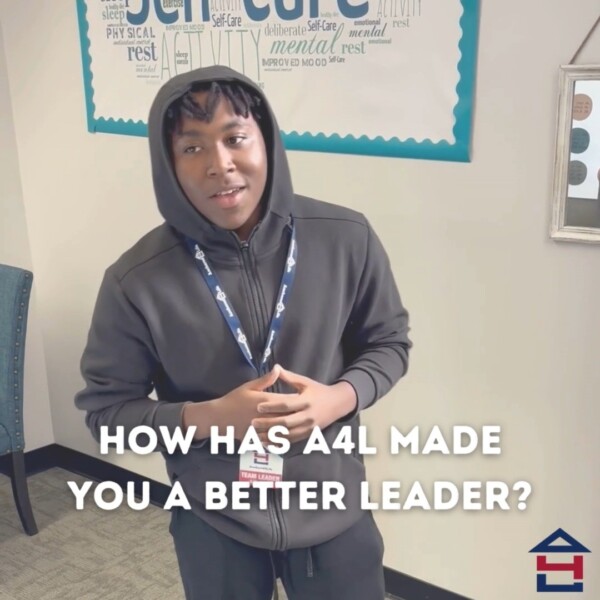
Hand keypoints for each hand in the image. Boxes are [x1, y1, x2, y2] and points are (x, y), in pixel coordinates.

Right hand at [182, 365, 297, 439]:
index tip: (308, 398)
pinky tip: (290, 439)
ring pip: (282, 431)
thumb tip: (278, 368)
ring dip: (293, 429)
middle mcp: (265, 415)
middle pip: (287, 416)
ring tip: (304, 427)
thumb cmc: (234, 399)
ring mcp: (261, 428)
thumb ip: (266, 379)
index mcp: (265, 401)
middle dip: (299, 415)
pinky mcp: (257, 438)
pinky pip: (273, 441)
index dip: (298, 400)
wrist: (219, 417)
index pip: (287, 400)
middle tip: (309, 413)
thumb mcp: (249, 386)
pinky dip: (282, 441)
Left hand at [251, 367, 356, 443]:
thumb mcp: (305, 382)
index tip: (258, 406)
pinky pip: (292, 441)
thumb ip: (289, 377)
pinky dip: (279, 444)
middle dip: (268, 423)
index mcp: (306, 400)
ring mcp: (309, 427)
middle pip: (285, 422)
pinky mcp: (308, 435)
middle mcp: (308, 416)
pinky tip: (268, 444)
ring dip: (271, 436)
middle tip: (253, 423)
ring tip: (256, 436)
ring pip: (288, 435)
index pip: (286, 404)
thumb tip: (275, 367)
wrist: (338, 404)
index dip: (272, 406)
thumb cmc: (318, 391)